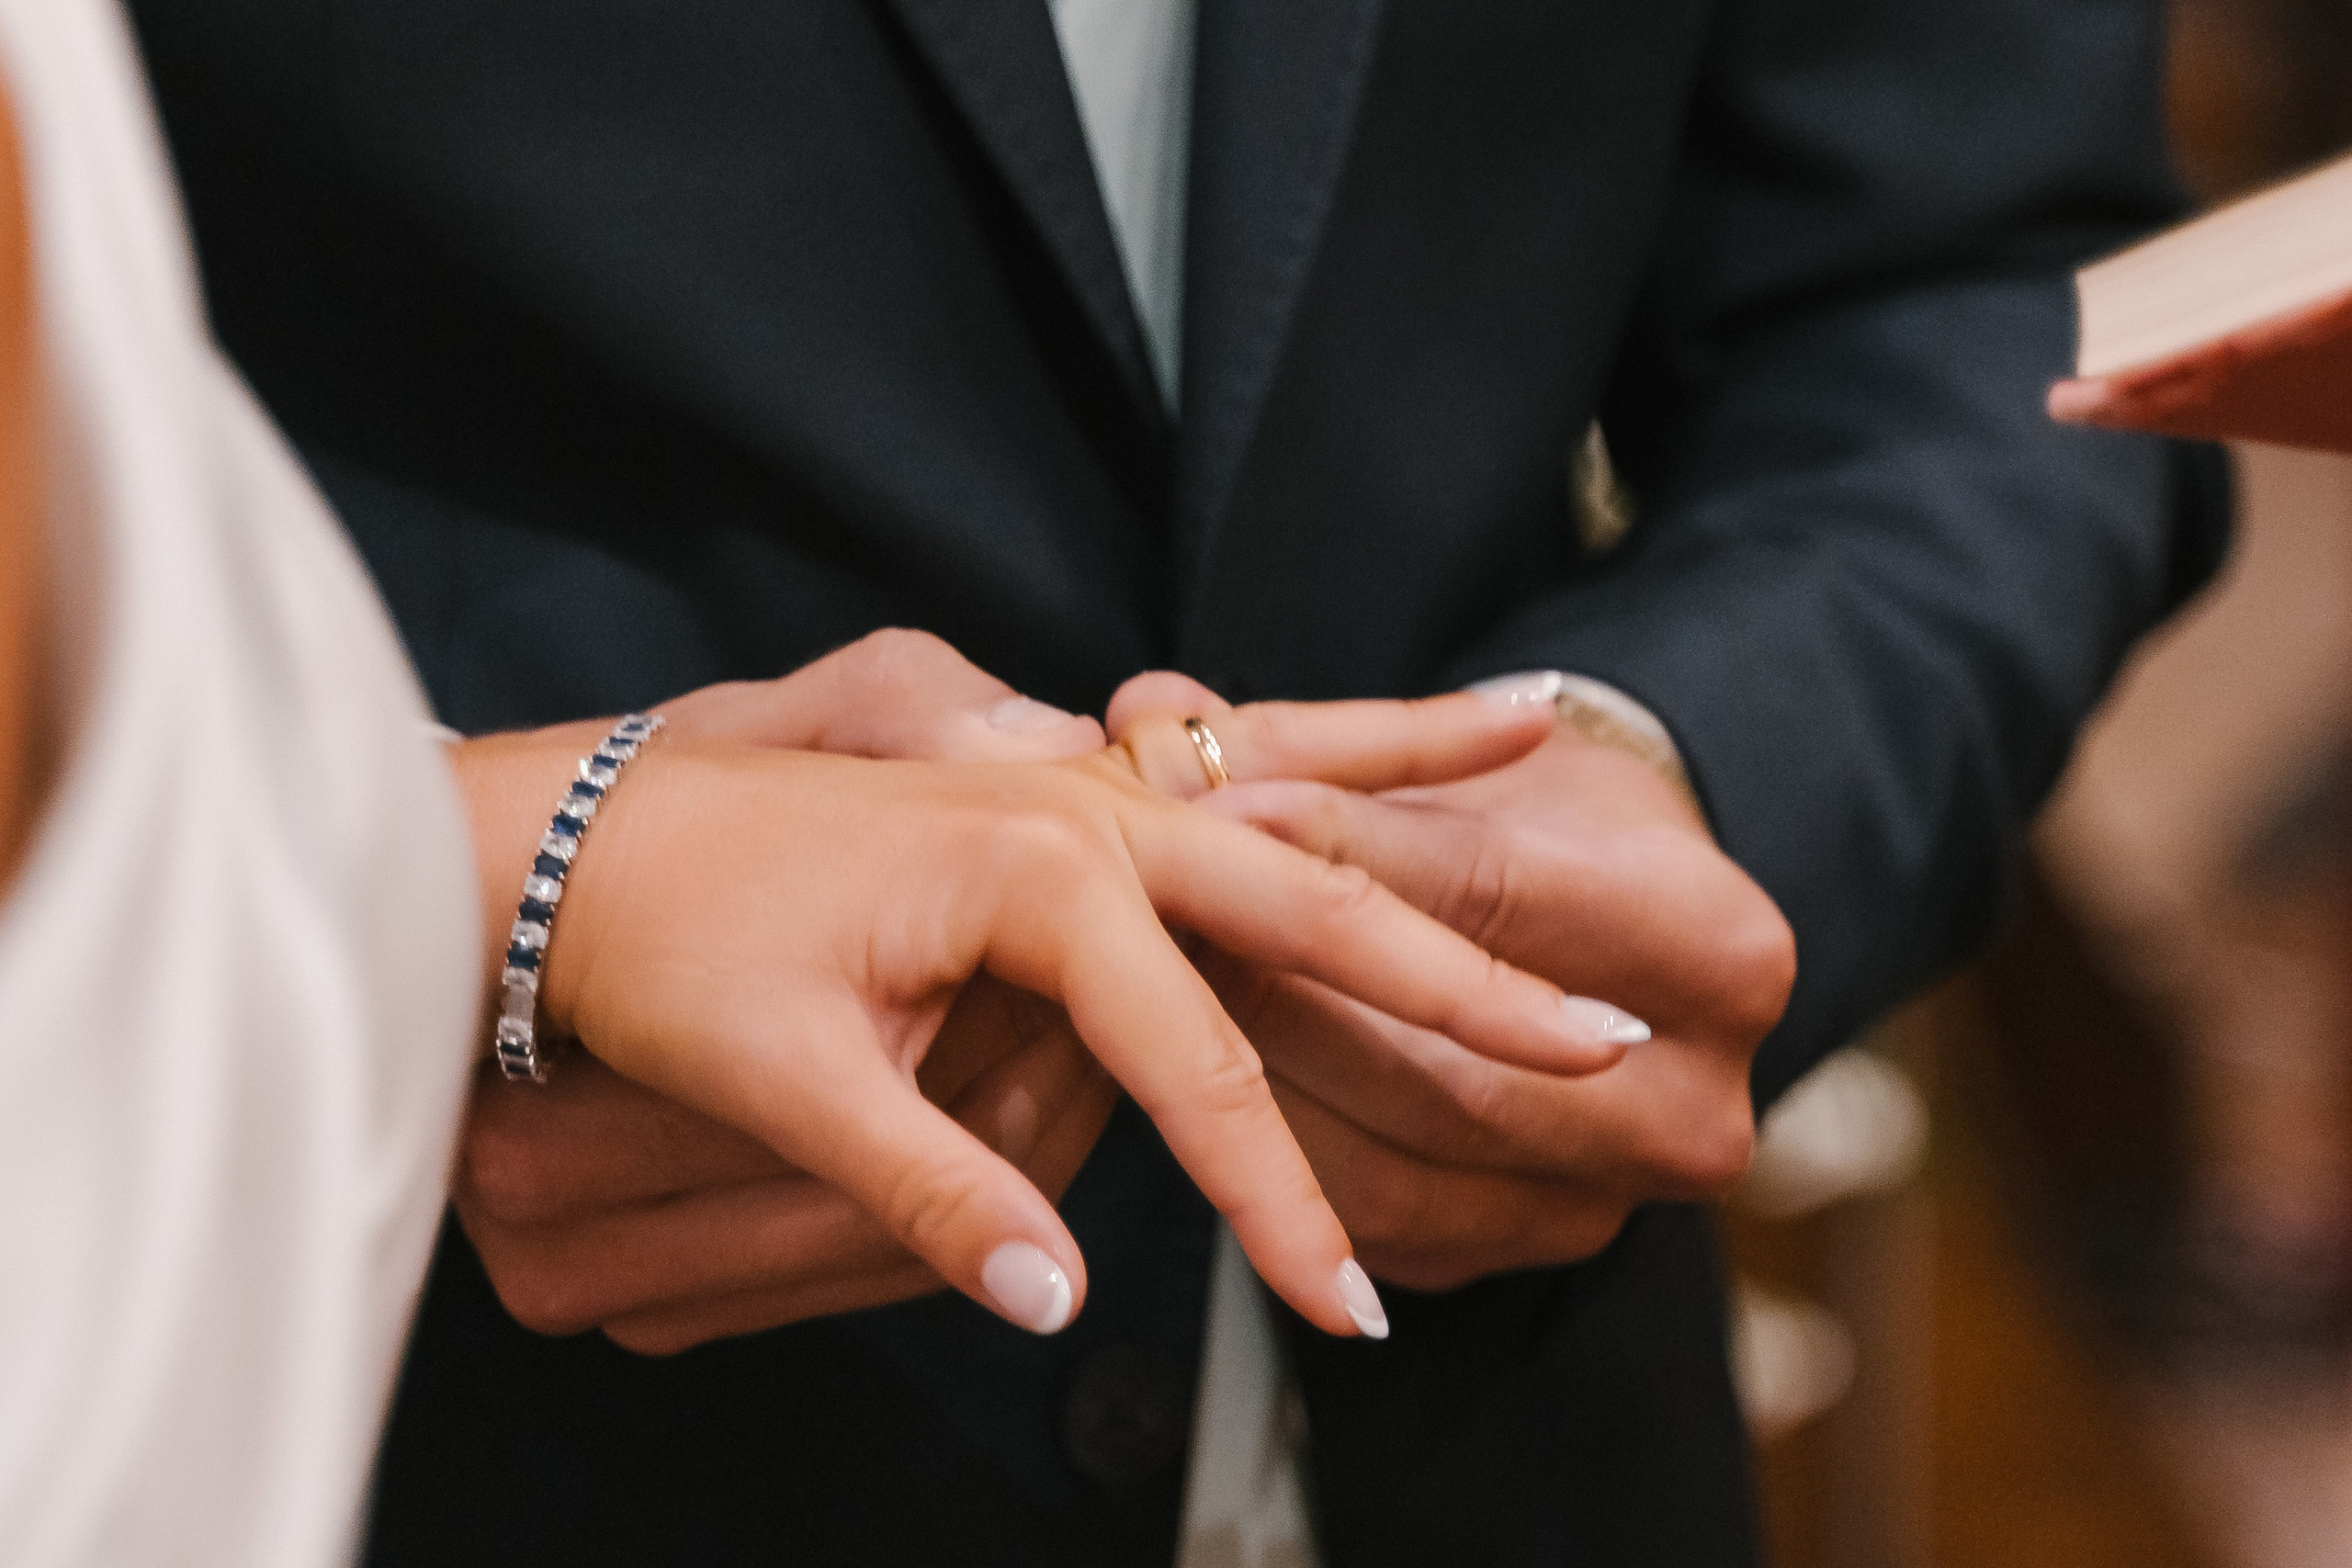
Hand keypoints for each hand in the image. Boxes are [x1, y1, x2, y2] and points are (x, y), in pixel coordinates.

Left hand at [456, 642, 1589, 1337]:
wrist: (584, 837)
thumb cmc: (670, 940)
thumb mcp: (787, 1074)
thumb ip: (936, 1189)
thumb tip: (1061, 1301)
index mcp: (1039, 870)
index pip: (1198, 1067)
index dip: (1273, 1205)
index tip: (1344, 1314)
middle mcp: (1087, 810)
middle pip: (1313, 915)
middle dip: (1460, 993)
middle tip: (1599, 1049)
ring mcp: (1085, 793)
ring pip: (1300, 836)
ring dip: (1432, 864)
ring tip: (1565, 842)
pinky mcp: (1073, 802)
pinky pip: (1245, 789)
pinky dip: (1364, 765)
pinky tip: (1473, 729)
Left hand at [1108, 672, 1797, 1291]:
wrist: (1609, 950)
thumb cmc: (1547, 828)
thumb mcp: (1475, 766)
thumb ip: (1327, 755)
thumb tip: (1156, 711)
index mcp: (1720, 953)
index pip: (1491, 894)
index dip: (1338, 845)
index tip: (1213, 802)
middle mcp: (1691, 1108)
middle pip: (1442, 1057)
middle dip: (1277, 979)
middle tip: (1153, 911)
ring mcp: (1605, 1203)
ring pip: (1388, 1155)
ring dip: (1251, 1072)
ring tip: (1153, 983)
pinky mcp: (1513, 1255)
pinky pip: (1365, 1215)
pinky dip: (1269, 1145)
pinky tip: (1195, 1069)